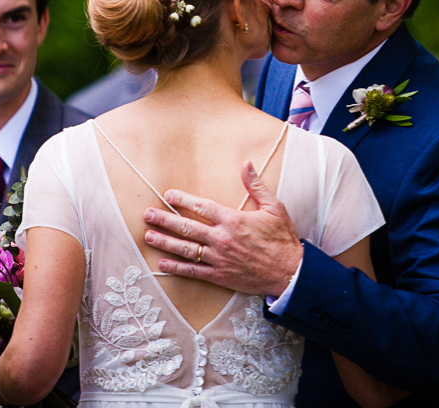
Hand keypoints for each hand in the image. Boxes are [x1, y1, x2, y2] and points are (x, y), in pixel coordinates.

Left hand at [142, 161, 302, 295]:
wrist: (291, 273)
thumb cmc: (283, 239)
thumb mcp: (274, 208)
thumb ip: (256, 185)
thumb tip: (246, 163)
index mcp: (233, 220)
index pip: (202, 206)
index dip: (183, 200)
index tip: (168, 195)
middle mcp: (222, 238)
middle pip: (187, 227)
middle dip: (164, 220)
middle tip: (147, 215)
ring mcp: (219, 258)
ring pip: (185, 249)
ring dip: (165, 242)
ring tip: (148, 236)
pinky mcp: (220, 275)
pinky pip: (193, 271)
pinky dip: (176, 268)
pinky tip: (162, 264)